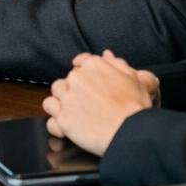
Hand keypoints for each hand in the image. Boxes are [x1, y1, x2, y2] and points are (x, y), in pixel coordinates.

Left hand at [43, 50, 158, 155]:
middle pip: (67, 79)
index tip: (89, 84)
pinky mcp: (62, 118)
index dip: (85, 74)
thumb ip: (117, 64)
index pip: (80, 62)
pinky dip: (56, 124)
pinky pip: (50, 119)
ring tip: (76, 114)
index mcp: (93, 65)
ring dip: (62, 103)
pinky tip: (67, 128)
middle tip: (88, 103)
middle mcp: (76, 78)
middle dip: (74, 89)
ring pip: (55, 95)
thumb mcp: (134, 79)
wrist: (130, 131)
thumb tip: (106, 54)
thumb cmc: (135, 107)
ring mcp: (67, 97)